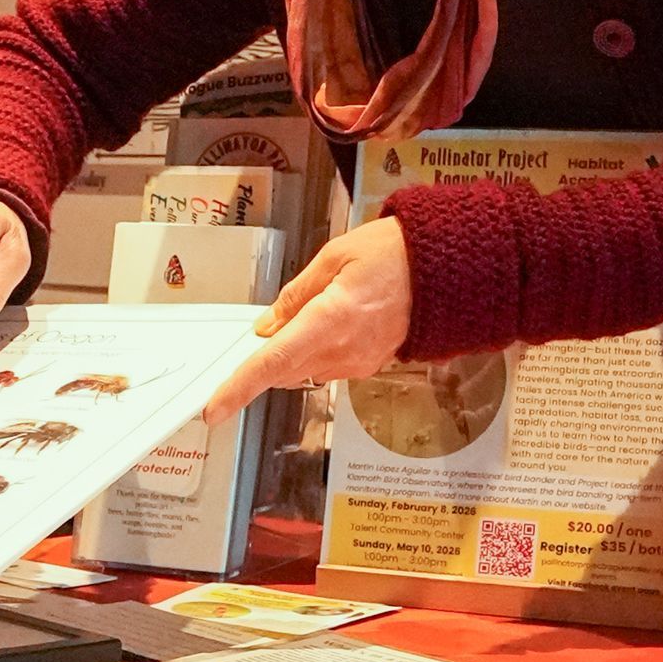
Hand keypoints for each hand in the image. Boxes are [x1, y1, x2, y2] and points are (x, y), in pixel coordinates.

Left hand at [205, 216, 413, 423]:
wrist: (448, 269)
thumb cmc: (393, 253)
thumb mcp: (334, 257)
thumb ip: (295, 296)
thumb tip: (267, 327)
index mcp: (330, 321)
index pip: (273, 363)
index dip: (240, 388)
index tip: (215, 409)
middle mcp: (343, 351)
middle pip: (283, 371)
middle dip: (263, 360)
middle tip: (260, 330)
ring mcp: (358, 363)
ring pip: (303, 370)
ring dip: (291, 353)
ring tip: (308, 313)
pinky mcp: (368, 366)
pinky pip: (326, 366)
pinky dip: (313, 351)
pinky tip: (327, 323)